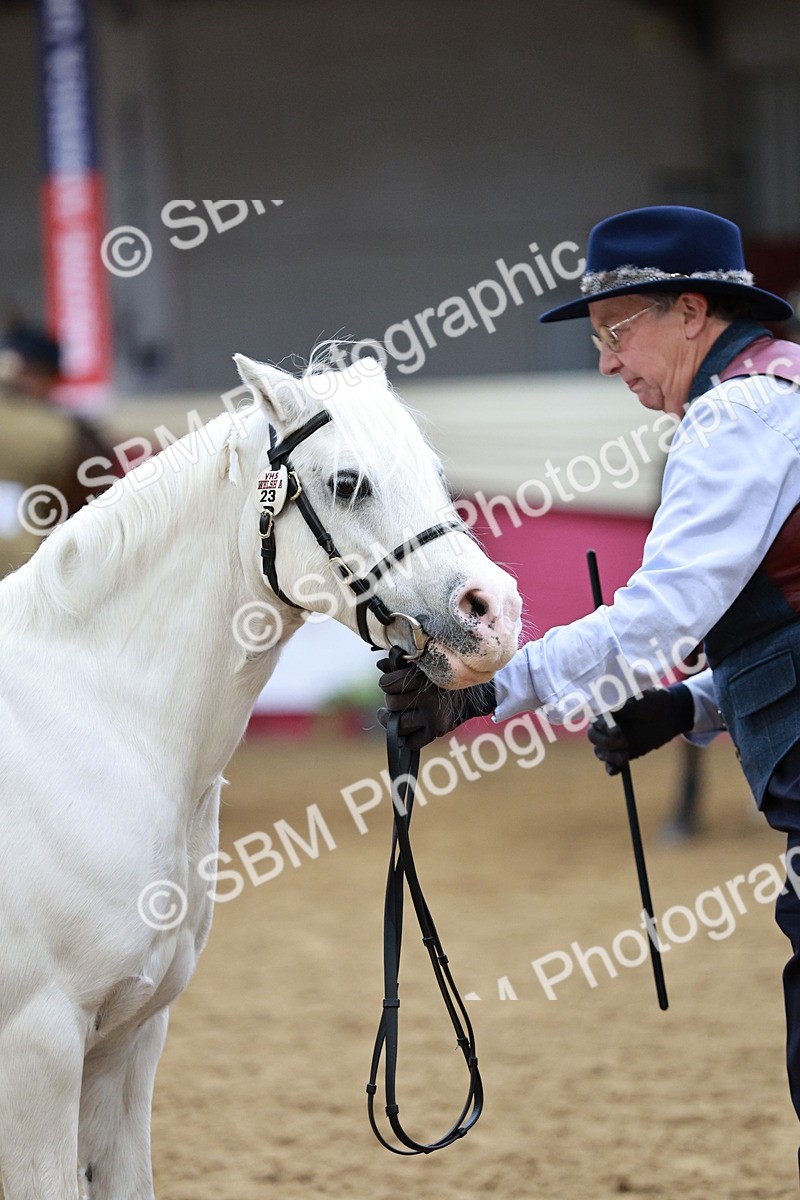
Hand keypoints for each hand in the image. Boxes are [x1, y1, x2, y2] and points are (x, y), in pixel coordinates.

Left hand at [377, 657, 495, 749]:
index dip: (385, 684)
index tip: (388, 684)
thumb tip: (380, 665)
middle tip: (394, 699)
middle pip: (392, 703)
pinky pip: (412, 742)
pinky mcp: (438, 730)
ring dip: (391, 721)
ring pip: (398, 724)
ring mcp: (433, 716)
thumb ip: (401, 665)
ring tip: (388, 716)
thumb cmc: (442, 678)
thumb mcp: (424, 666)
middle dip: (390, 701)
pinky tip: (405, 729)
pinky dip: (406, 738)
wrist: (474, 694)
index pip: (387, 684)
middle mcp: (428, 697)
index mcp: (423, 677)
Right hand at [587, 683, 694, 774]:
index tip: (616, 732)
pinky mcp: (620, 752)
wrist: (669, 714)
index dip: (603, 725)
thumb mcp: (644, 699)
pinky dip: (611, 767)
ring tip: (625, 758)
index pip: (597, 717)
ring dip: (610, 756)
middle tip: (624, 743)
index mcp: (606, 708)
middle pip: (594, 736)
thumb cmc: (653, 701)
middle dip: (606, 742)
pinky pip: (610, 763)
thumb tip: (614, 707)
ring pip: (601, 751)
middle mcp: (605, 725)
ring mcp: (611, 740)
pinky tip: (615, 771)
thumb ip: (629, 704)